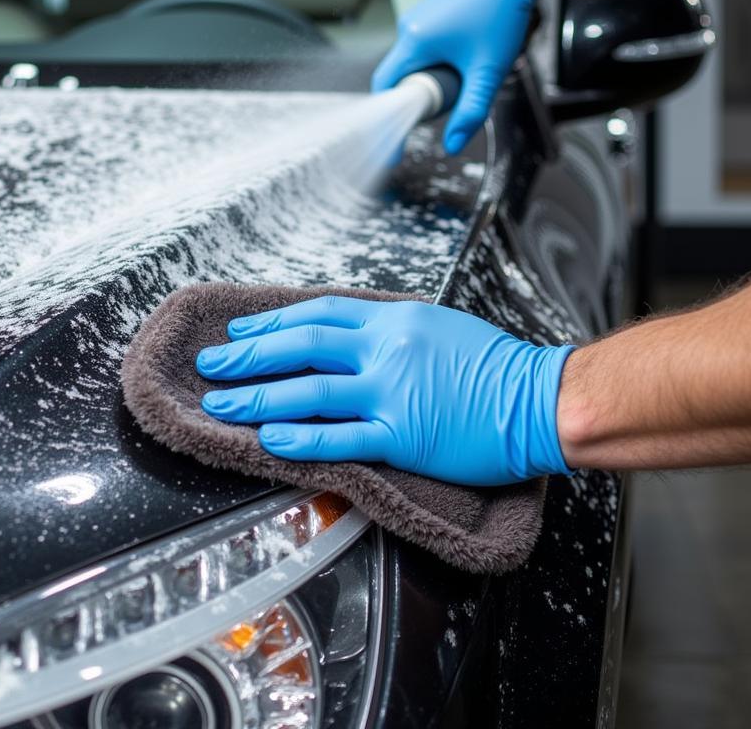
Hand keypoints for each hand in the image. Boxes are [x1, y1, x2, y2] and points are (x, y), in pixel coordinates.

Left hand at [197, 296, 573, 485]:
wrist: (539, 399)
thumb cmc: (494, 364)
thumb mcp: (437, 325)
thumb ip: (389, 329)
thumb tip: (346, 338)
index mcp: (393, 319)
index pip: (318, 314)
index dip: (273, 322)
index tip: (241, 330)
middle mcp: (386, 350)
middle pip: (301, 346)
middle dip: (249, 354)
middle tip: (211, 363)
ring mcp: (392, 392)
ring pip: (310, 392)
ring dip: (259, 396)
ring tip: (221, 403)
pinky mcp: (403, 436)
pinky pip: (341, 438)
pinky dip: (301, 437)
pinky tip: (268, 438)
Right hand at [372, 0, 543, 154]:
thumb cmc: (500, 8)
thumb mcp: (487, 70)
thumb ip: (470, 110)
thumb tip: (453, 143)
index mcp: (414, 42)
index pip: (385, 88)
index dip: (391, 116)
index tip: (397, 139)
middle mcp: (408, 28)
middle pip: (401, 78)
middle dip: (424, 95)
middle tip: (453, 98)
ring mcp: (418, 18)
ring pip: (415, 63)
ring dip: (435, 76)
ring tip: (467, 70)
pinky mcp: (430, 13)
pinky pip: (424, 47)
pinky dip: (440, 60)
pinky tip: (468, 53)